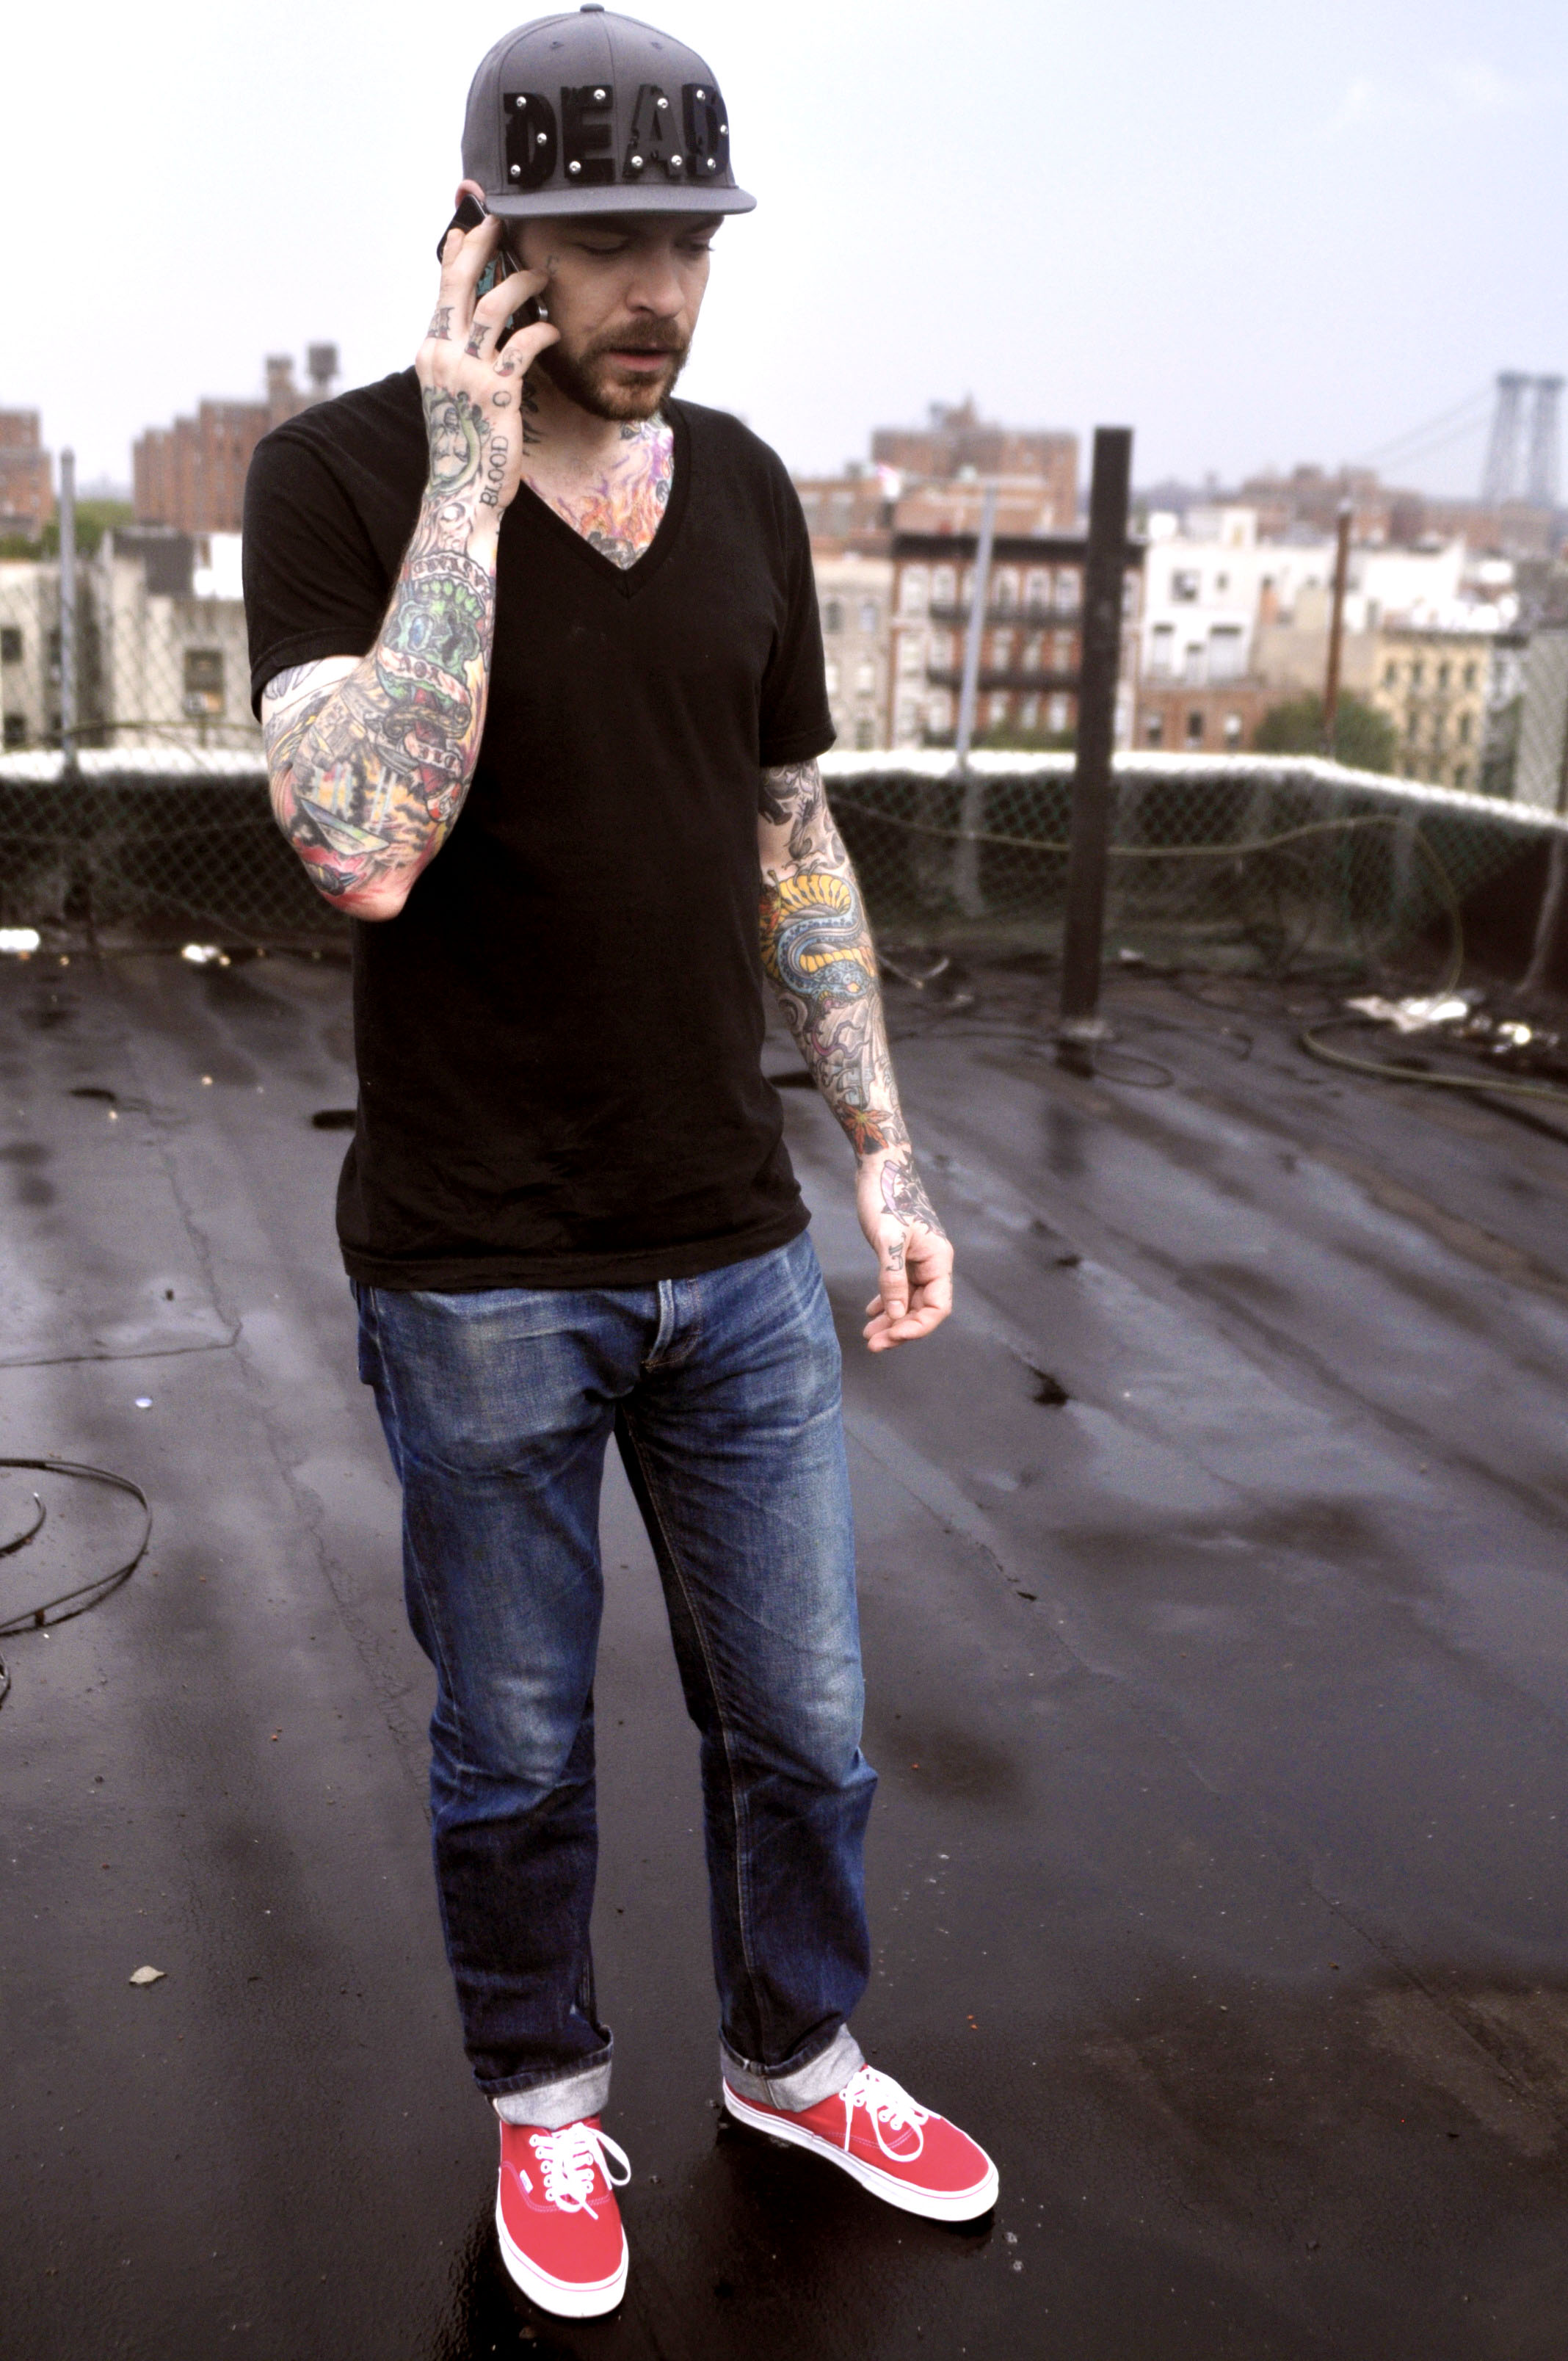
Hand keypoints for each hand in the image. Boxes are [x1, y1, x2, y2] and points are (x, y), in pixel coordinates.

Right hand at [416, 215, 557, 529]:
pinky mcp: (497, 393)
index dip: (457, 252)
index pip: (442, 288)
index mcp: (431, 350)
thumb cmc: (466, 442)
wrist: (462, 490)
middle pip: (459, 282)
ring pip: (493, 307)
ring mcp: (467, 372)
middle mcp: (442, 354)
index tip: (471, 225)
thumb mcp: (453, 391)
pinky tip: (556, 330)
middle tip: (507, 223)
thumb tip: (471, 323)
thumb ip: (460, 355)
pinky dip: (542, 331)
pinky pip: (522, 346)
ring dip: (521, 284)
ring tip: (544, 276)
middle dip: (483, 246)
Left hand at [856, 1148, 953, 1351]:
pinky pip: (899, 1287)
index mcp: (938, 1259)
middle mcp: (932, 1263)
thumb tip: (896, 1316)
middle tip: (873, 1344)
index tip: (892, 1337)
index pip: (937, 1307)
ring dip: (891, 1320)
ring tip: (868, 1336)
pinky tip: (871, 1314)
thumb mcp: (887, 1238)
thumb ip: (892, 1278)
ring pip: (908, 1301)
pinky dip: (886, 1302)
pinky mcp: (901, 1254)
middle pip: (922, 1309)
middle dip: (899, 1329)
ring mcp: (917, 1259)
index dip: (917, 1327)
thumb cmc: (886, 1196)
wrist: (879, 1165)